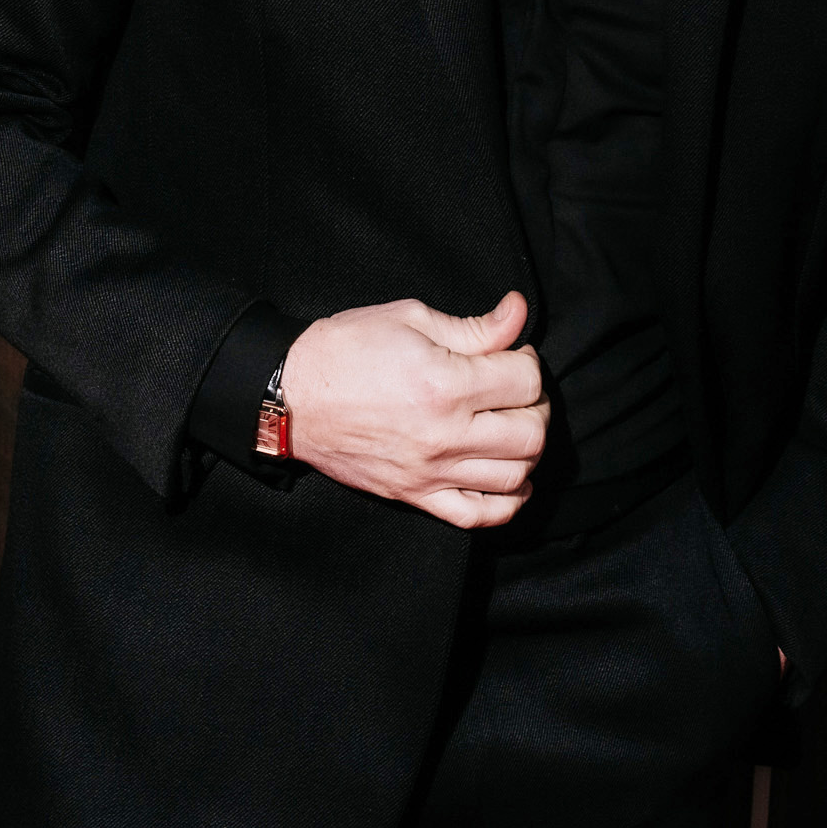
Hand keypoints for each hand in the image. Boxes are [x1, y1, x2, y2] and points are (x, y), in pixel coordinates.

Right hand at [281, 293, 545, 528]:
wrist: (290, 396)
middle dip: (536, 407)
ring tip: (512, 427)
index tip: (513, 354)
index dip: (528, 361)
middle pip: (530, 433)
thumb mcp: (409, 318)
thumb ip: (473, 326)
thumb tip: (520, 312)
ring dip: (527, 451)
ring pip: (515, 476)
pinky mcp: (415, 495)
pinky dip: (508, 503)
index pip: (525, 382)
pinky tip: (511, 480)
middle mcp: (444, 434)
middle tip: (518, 390)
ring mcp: (431, 471)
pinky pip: (478, 515)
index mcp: (444, 384)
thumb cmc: (345, 349)